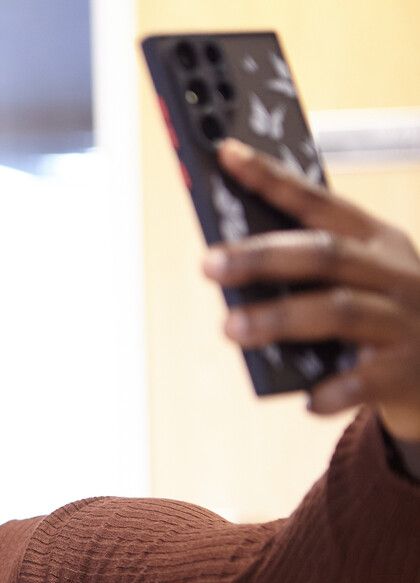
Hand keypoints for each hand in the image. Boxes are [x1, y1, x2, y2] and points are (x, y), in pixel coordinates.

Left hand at [202, 138, 419, 443]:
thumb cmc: (386, 316)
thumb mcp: (358, 280)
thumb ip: (306, 271)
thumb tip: (228, 268)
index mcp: (375, 240)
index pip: (316, 201)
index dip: (271, 178)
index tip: (226, 155)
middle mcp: (394, 273)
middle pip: (324, 255)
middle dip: (263, 256)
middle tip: (209, 264)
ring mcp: (406, 320)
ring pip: (340, 311)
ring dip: (281, 318)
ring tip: (231, 327)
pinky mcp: (408, 369)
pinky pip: (367, 380)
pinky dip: (336, 389)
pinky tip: (308, 400)